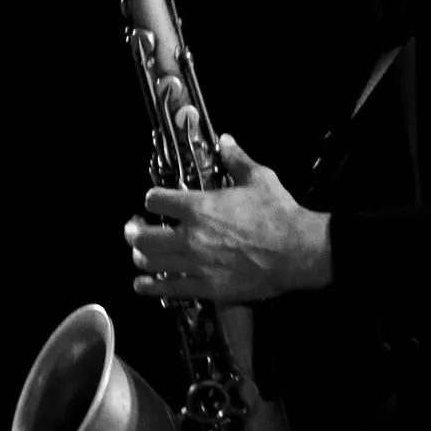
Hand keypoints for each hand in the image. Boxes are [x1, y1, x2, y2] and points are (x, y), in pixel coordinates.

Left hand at [125, 134, 331, 302]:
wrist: (297, 251)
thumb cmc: (278, 215)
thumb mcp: (259, 179)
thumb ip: (236, 160)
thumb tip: (226, 141)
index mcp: (199, 207)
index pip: (156, 200)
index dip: (151, 199)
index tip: (154, 201)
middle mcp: (191, 236)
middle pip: (142, 236)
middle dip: (133, 232)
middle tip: (133, 230)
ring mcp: (196, 264)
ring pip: (151, 263)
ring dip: (140, 258)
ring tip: (140, 256)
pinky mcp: (206, 287)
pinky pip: (169, 288)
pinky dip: (152, 286)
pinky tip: (144, 284)